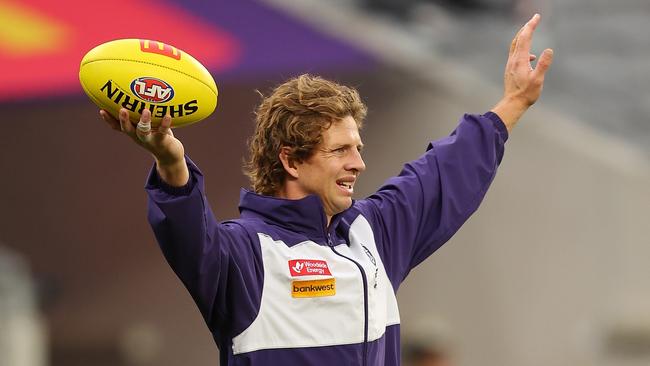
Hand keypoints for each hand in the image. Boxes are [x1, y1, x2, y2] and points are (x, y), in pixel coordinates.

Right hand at [99, 108, 188, 185]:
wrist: (170, 155)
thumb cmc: (157, 133)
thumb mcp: (149, 123)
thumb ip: (143, 111)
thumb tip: (140, 92)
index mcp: (133, 131)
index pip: (117, 126)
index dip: (108, 120)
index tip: (101, 110)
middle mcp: (138, 136)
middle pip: (127, 129)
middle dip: (123, 120)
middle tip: (122, 109)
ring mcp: (149, 140)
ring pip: (143, 131)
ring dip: (144, 121)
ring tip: (146, 111)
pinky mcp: (162, 142)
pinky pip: (163, 132)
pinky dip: (165, 124)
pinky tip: (168, 116)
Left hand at [491, 13, 553, 130]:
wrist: (513, 103)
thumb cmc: (526, 94)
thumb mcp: (538, 80)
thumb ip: (543, 65)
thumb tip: (549, 50)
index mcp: (520, 60)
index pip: (525, 38)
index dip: (531, 26)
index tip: (536, 16)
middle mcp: (513, 60)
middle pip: (518, 39)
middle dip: (526, 28)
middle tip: (534, 19)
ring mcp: (510, 65)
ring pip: (515, 46)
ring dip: (522, 36)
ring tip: (530, 31)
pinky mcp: (510, 70)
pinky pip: (516, 54)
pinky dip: (523, 49)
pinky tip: (531, 57)